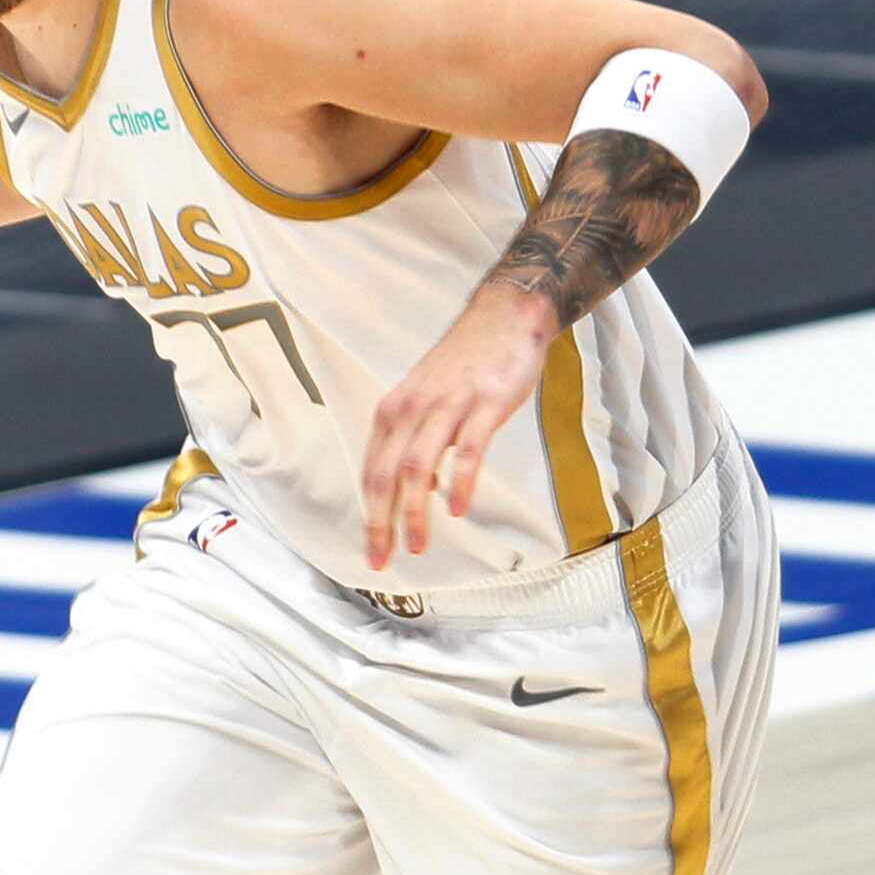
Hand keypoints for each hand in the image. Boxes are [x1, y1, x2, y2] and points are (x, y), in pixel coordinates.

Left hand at [361, 285, 557, 571]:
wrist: (505, 316)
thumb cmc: (467, 362)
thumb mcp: (428, 400)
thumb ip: (417, 442)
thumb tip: (416, 491)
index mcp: (394, 411)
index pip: (372, 472)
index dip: (370, 516)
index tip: (374, 551)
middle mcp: (412, 409)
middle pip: (386, 475)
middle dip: (381, 523)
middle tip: (384, 559)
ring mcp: (447, 406)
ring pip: (417, 467)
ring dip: (414, 512)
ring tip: (419, 545)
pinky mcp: (483, 404)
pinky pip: (466, 450)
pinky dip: (458, 482)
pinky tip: (457, 509)